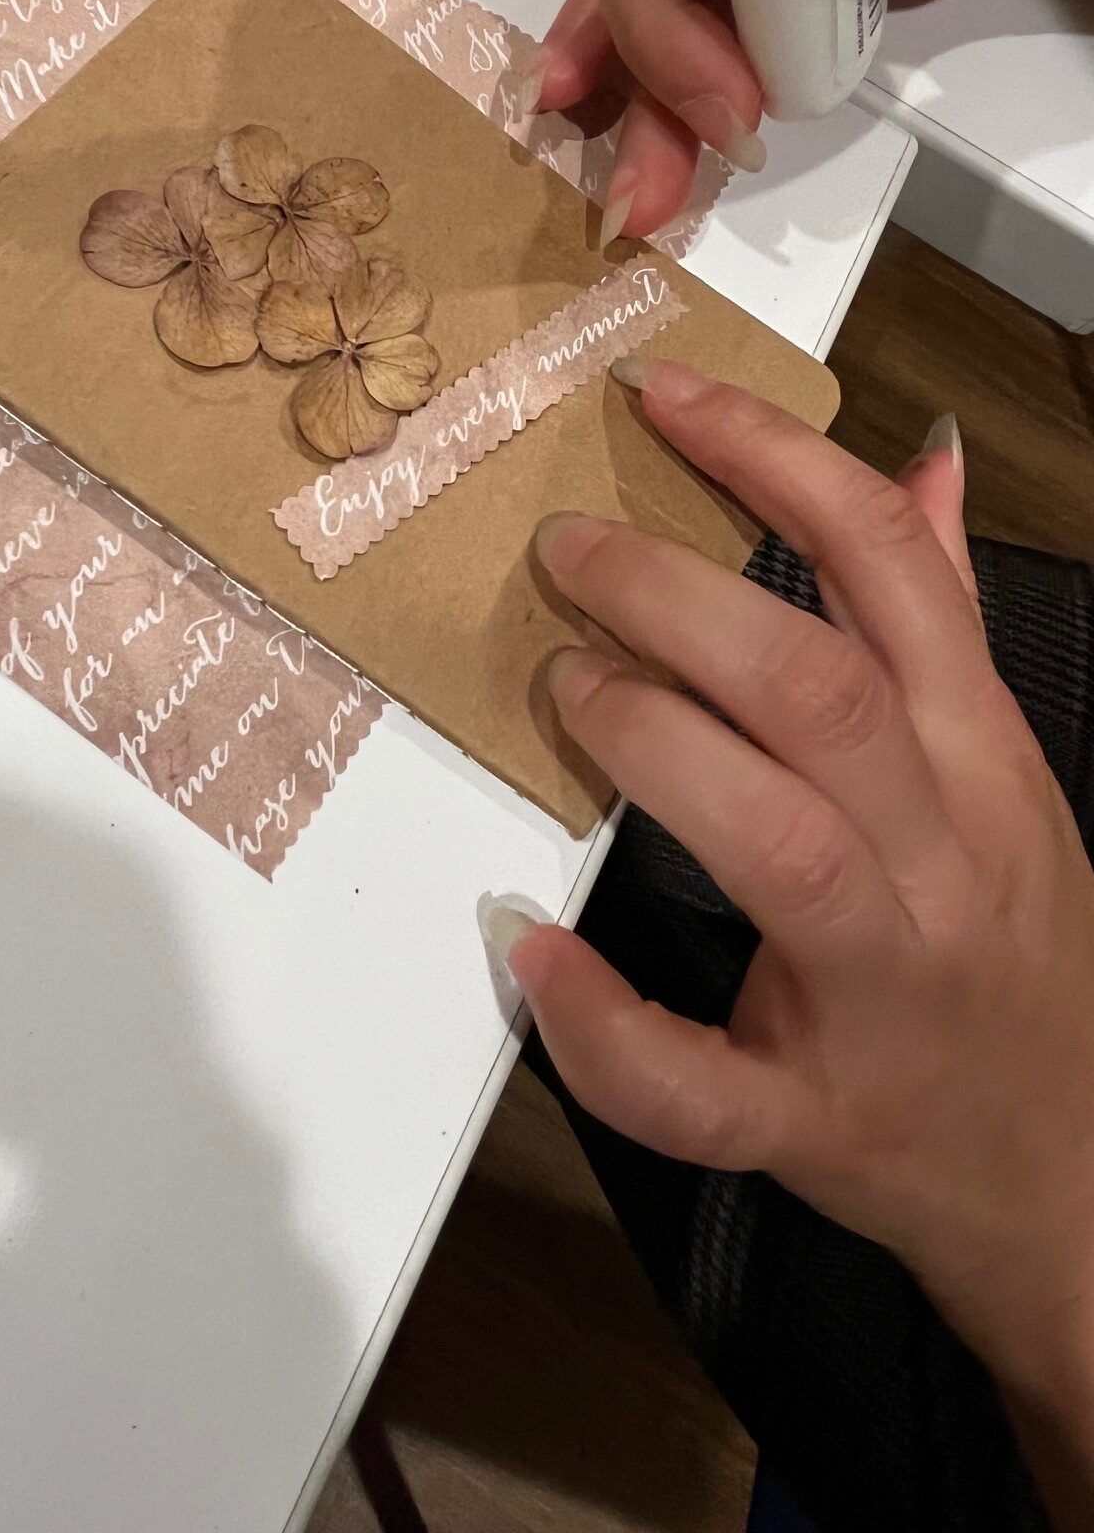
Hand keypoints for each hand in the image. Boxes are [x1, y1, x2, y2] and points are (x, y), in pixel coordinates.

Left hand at [509, 364, 1093, 1521]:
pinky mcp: (811, 1116)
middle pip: (820, 695)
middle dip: (679, 602)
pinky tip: (534, 953)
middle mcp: (942, 860)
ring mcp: (880, 993)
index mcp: (983, 765)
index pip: (891, 572)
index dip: (777, 462)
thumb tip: (922, 461)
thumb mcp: (1008, 773)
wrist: (1071, 1178)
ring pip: (779, 849)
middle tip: (568, 551)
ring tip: (565, 686)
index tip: (664, 396)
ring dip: (653, 747)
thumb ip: (946, 622)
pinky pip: (704, 1083)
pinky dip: (610, 1024)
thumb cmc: (1018, 950)